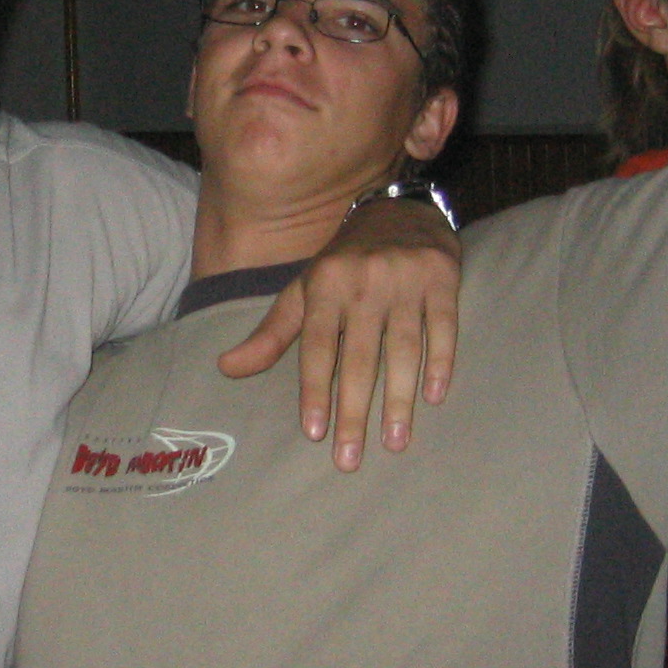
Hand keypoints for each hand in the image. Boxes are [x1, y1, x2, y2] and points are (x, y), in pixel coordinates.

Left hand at [220, 197, 462, 470]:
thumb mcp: (303, 291)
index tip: (315, 433)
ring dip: (399, 399)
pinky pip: (443, 327)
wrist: (399, 208)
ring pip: (403, 348)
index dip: (315, 390)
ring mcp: (405, 279)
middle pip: (359, 357)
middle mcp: (363, 282)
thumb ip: (271, 334)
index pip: (317, 346)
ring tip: (394, 442)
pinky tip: (434, 398)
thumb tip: (225, 368)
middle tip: (350, 459)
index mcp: (324, 284)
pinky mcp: (442, 278)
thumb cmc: (344, 263)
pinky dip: (440, 362)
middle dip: (353, 411)